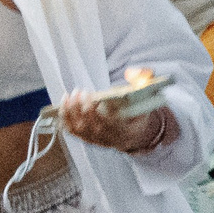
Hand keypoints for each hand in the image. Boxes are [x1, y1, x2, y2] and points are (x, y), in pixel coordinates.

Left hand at [58, 88, 173, 153]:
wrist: (134, 132)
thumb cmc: (138, 110)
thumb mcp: (147, 96)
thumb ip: (144, 80)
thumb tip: (132, 72)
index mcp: (128, 131)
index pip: (112, 125)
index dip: (102, 112)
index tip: (97, 97)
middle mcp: (111, 138)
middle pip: (93, 126)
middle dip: (84, 108)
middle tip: (81, 91)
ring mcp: (98, 140)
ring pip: (80, 129)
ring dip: (72, 111)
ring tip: (71, 94)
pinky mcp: (87, 138)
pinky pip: (72, 130)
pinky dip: (65, 116)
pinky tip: (65, 101)